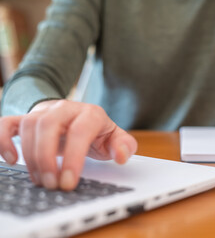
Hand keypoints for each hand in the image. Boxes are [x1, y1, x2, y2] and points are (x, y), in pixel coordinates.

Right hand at [0, 99, 136, 189]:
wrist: (80, 118)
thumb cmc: (98, 133)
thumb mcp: (115, 139)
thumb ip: (124, 146)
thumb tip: (121, 156)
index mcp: (91, 113)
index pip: (80, 131)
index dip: (74, 157)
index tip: (69, 181)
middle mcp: (66, 108)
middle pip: (49, 124)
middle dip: (47, 157)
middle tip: (52, 184)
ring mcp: (45, 111)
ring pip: (29, 125)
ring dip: (31, 156)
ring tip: (41, 180)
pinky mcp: (28, 118)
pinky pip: (8, 123)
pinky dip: (4, 140)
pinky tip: (12, 160)